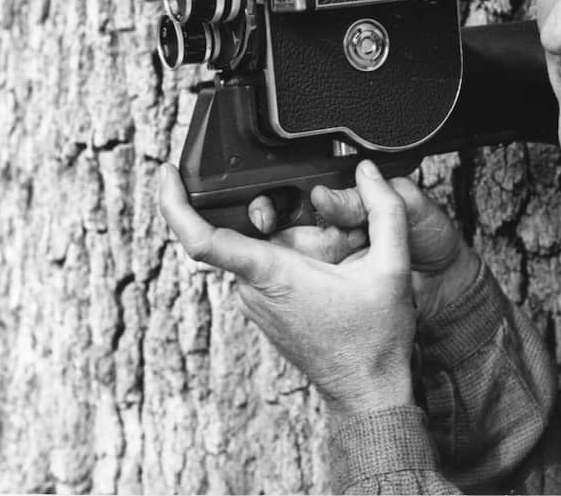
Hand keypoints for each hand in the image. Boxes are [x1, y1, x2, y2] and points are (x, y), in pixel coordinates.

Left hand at [159, 159, 414, 420]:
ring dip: (292, 235)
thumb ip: (385, 210)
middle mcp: (251, 289)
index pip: (201, 239)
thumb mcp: (392, 266)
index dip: (174, 202)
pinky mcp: (263, 309)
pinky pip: (266, 267)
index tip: (167, 175)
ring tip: (339, 251)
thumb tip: (369, 170)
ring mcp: (254, 302)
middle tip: (322, 215)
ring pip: (259, 247)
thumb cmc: (375, 337)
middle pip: (244, 228)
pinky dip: (292, 256)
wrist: (367, 391)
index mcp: (271, 273)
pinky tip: (331, 267)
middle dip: (277, 209)